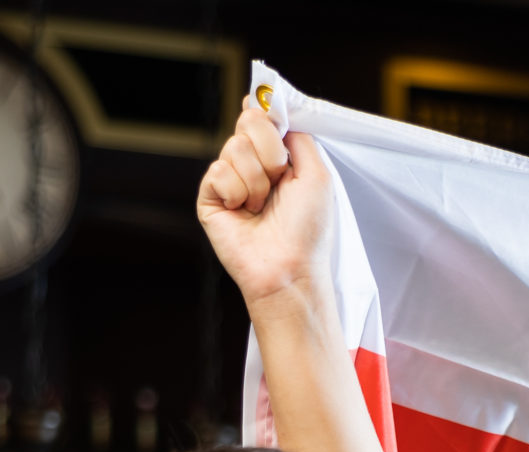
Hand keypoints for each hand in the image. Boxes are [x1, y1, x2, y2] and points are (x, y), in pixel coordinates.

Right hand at [197, 98, 337, 321]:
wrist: (288, 267)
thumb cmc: (308, 228)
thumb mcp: (318, 174)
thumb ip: (300, 136)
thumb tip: (274, 106)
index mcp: (278, 159)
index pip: (263, 117)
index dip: (267, 116)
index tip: (274, 123)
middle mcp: (253, 165)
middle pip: (248, 122)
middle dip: (269, 150)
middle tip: (279, 180)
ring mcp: (230, 179)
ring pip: (233, 146)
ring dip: (257, 179)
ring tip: (263, 206)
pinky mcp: (210, 196)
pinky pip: (217, 171)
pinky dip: (236, 192)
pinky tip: (244, 212)